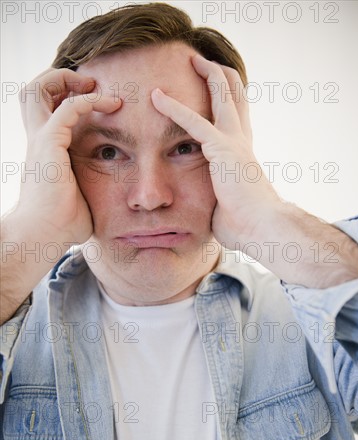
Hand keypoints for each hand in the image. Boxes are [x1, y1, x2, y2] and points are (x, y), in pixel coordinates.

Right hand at [17, 68, 121, 244]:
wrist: (44, 236)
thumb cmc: (63, 224)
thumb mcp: (80, 196)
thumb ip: (90, 185)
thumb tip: (116, 196)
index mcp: (43, 148)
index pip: (44, 107)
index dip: (63, 93)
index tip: (93, 99)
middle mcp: (37, 139)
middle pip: (33, 90)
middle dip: (60, 77)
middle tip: (89, 84)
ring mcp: (40, 140)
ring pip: (39, 88)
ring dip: (68, 79)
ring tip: (94, 86)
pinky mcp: (49, 145)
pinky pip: (68, 107)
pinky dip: (89, 99)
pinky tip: (111, 105)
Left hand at [151, 54, 279, 249]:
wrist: (261, 227)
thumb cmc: (244, 222)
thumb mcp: (226, 200)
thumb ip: (216, 190)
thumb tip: (209, 202)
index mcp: (242, 150)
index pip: (236, 113)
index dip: (226, 94)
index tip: (212, 83)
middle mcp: (241, 139)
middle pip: (234, 94)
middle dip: (218, 74)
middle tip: (200, 60)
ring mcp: (233, 141)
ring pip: (221, 95)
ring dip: (206, 74)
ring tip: (189, 59)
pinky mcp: (221, 149)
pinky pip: (193, 123)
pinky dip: (173, 108)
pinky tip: (156, 97)